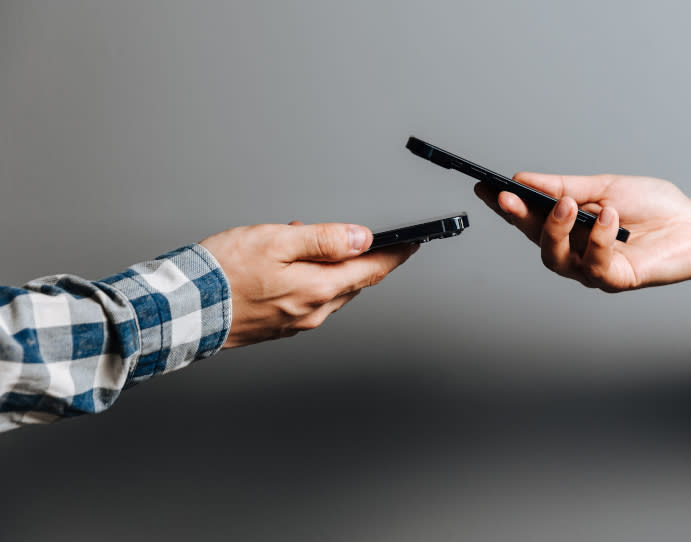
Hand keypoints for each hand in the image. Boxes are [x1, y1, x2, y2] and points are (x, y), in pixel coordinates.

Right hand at [200, 220, 417, 347]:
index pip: (372, 271)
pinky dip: (306, 280)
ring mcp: (296, 323)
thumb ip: (324, 239)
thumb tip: (362, 238)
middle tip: (345, 233)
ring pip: (329, 291)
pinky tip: (283, 265)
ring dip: (326, 267)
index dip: (396, 255)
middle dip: (355, 257)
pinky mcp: (278, 327)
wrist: (182, 309)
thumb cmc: (222, 273)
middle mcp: (313, 312)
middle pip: (352, 282)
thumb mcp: (277, 241)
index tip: (413, 244)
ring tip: (297, 242)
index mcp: (319, 290)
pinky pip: (307, 300)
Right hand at [475, 173, 690, 291]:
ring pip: (556, 258)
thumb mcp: (604, 187)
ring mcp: (592, 269)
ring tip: (567, 205)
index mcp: (570, 228)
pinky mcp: (615, 280)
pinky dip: (599, 237)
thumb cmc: (653, 208)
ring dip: (556, 230)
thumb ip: (563, 186)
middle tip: (508, 196)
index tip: (484, 186)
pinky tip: (609, 216)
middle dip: (519, 218)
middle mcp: (576, 252)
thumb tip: (524, 179)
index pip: (529, 218)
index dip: (506, 205)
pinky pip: (595, 264)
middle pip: (535, 241)